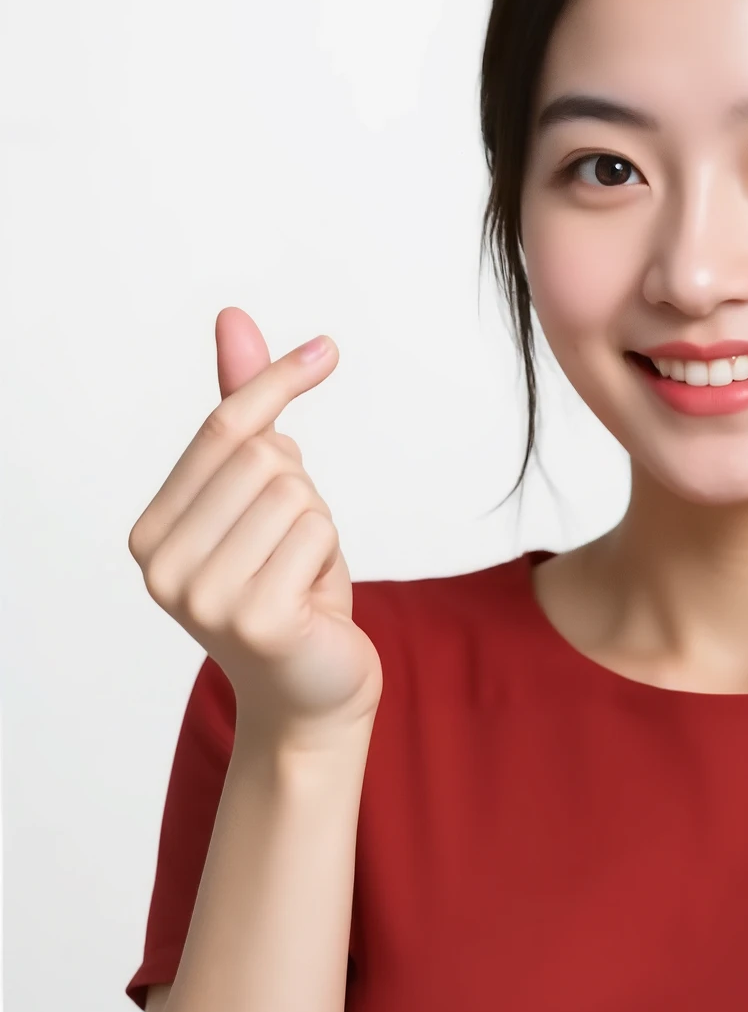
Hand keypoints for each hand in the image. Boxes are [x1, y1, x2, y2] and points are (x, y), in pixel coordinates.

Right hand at [128, 307, 382, 749]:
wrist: (313, 693)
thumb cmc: (289, 591)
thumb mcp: (264, 497)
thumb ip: (245, 416)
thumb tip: (234, 318)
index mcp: (151, 532)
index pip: (223, 429)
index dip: (275, 385)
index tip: (326, 351)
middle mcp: (162, 566)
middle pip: (265, 458)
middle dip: (302, 492)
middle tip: (295, 550)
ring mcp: (203, 596)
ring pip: (296, 493)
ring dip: (319, 529)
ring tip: (302, 578)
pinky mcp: (254, 618)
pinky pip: (317, 532)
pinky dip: (331, 558)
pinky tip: (314, 602)